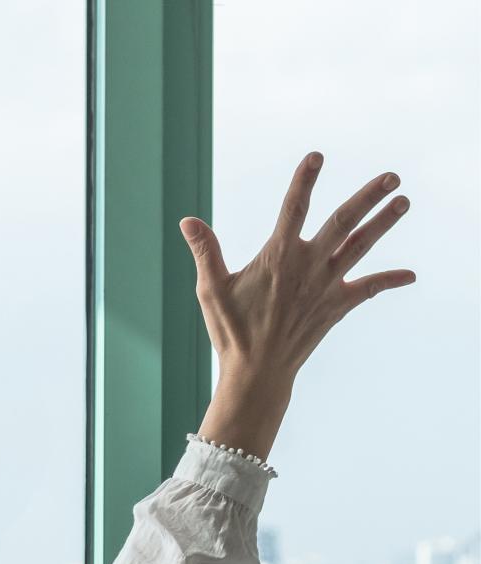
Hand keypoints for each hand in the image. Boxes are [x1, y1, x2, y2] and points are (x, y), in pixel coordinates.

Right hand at [180, 152, 414, 459]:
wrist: (256, 372)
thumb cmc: (231, 330)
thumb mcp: (211, 289)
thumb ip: (205, 251)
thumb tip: (187, 221)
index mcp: (278, 257)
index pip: (294, 209)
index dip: (305, 181)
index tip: (317, 156)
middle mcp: (308, 266)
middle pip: (344, 222)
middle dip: (369, 198)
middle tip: (392, 177)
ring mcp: (326, 285)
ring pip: (361, 246)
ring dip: (383, 223)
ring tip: (403, 202)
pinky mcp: (337, 306)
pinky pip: (368, 289)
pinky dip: (390, 280)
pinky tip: (411, 276)